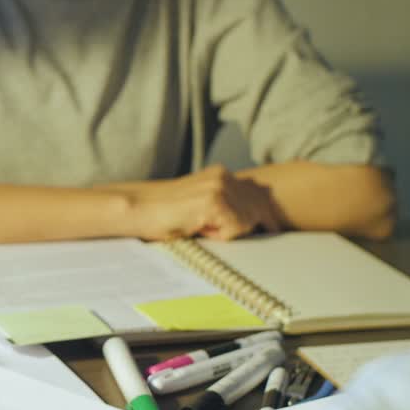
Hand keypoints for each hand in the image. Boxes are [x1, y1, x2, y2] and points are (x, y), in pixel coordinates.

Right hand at [111, 165, 281, 240]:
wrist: (137, 209)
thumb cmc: (164, 213)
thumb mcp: (199, 203)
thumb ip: (225, 204)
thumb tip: (255, 219)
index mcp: (221, 174)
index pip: (260, 194)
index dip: (267, 214)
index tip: (272, 228)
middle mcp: (223, 176)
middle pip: (261, 207)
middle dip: (255, 225)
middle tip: (239, 234)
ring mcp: (219, 187)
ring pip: (248, 220)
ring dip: (230, 231)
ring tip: (202, 227)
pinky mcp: (213, 201)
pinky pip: (234, 228)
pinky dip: (220, 235)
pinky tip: (199, 229)